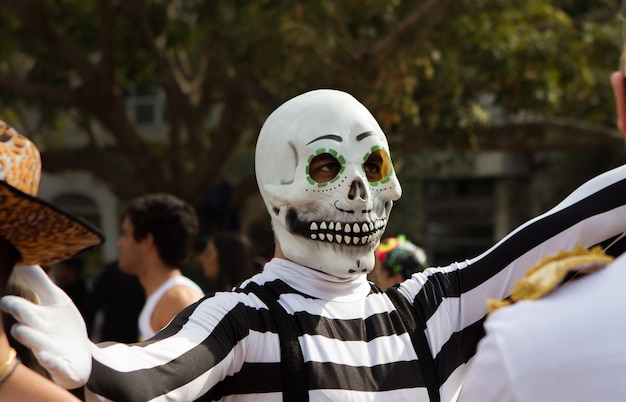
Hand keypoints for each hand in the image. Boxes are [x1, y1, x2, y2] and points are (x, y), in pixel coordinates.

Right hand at [1, 265, 92, 388]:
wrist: (79, 356)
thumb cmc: (61, 325)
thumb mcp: (55, 299)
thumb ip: (38, 280)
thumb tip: (24, 257)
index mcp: (36, 317)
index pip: (21, 307)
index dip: (13, 302)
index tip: (5, 298)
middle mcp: (38, 334)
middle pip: (25, 323)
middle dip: (21, 314)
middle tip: (13, 305)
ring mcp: (49, 351)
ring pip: (36, 344)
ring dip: (31, 337)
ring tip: (21, 330)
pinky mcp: (61, 366)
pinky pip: (55, 365)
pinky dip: (52, 362)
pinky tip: (48, 357)